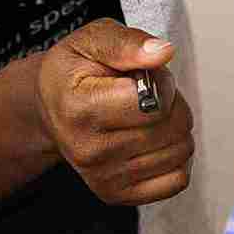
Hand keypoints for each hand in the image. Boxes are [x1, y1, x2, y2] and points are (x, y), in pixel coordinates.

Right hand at [33, 20, 193, 204]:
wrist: (52, 107)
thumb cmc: (74, 73)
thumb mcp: (93, 39)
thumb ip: (128, 42)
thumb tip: (161, 53)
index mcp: (78, 108)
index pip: (153, 102)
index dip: (161, 82)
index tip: (142, 76)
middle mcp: (87, 150)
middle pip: (171, 128)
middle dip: (172, 103)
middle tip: (146, 94)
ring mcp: (102, 177)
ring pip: (180, 152)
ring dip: (175, 128)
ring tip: (146, 116)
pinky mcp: (117, 194)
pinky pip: (176, 180)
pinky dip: (175, 157)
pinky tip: (154, 140)